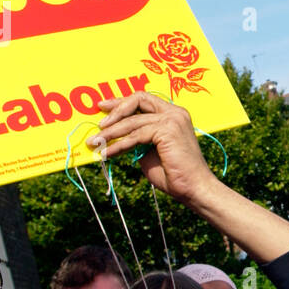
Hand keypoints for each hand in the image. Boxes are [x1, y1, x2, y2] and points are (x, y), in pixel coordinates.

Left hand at [91, 92, 219, 205]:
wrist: (193, 188)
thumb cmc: (174, 174)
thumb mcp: (150, 151)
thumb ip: (137, 138)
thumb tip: (113, 136)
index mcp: (173, 115)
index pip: (144, 99)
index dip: (122, 103)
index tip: (103, 108)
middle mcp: (175, 113)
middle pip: (138, 100)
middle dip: (115, 110)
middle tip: (98, 125)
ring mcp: (172, 120)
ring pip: (133, 120)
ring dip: (111, 133)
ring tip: (95, 143)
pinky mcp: (168, 130)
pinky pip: (135, 135)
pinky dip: (119, 145)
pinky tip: (108, 153)